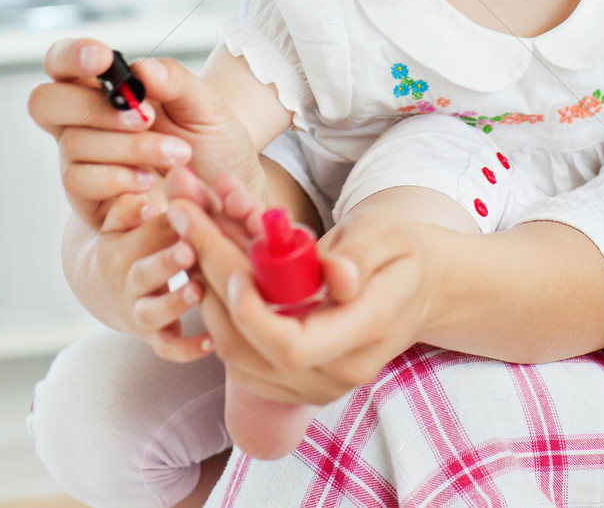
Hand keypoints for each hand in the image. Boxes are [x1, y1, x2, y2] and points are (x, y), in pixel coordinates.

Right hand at [29, 39, 266, 229]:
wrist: (224, 197)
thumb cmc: (212, 144)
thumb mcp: (207, 107)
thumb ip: (177, 82)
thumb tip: (142, 68)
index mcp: (106, 88)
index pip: (63, 62)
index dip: (71, 55)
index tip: (103, 60)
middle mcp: (83, 120)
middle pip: (46, 101)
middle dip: (97, 108)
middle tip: (146, 117)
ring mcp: (81, 159)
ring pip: (73, 143)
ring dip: (128, 147)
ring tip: (176, 154)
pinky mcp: (86, 198)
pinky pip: (80, 181)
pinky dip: (118, 179)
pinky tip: (151, 182)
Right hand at [95, 192, 212, 361]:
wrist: (118, 286)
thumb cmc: (138, 241)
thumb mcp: (125, 220)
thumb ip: (133, 207)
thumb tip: (144, 203)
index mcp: (119, 248)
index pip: (143, 233)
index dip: (165, 224)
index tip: (184, 214)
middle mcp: (127, 282)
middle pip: (143, 274)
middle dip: (165, 262)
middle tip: (189, 250)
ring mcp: (140, 311)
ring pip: (152, 314)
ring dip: (174, 303)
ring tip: (197, 290)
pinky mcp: (155, 336)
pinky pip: (168, 347)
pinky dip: (187, 349)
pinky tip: (211, 341)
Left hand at [162, 168, 431, 404]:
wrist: (416, 288)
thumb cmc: (399, 251)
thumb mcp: (387, 234)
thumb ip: (360, 254)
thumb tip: (336, 277)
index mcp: (366, 331)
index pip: (293, 346)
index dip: (253, 313)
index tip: (232, 267)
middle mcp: (339, 372)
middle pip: (253, 350)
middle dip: (213, 283)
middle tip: (187, 220)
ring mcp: (317, 385)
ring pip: (239, 358)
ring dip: (209, 298)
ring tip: (193, 238)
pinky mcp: (297, 383)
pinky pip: (244, 360)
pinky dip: (221, 316)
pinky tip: (213, 271)